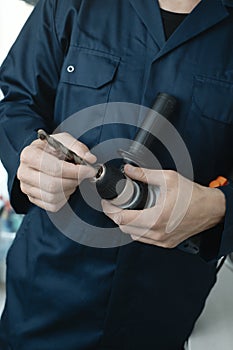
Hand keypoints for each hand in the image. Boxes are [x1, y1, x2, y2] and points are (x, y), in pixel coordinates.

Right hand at [17, 132, 95, 211]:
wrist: (44, 156)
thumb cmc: (53, 149)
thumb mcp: (65, 141)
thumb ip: (78, 148)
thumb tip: (89, 159)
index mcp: (29, 154)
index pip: (54, 168)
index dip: (75, 171)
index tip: (89, 170)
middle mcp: (23, 172)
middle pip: (53, 185)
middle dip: (73, 181)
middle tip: (83, 175)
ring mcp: (26, 187)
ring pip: (54, 197)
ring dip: (70, 189)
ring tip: (74, 179)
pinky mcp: (32, 199)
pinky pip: (53, 205)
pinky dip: (64, 198)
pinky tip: (66, 187)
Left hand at [102, 164, 225, 248]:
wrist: (211, 209)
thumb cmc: (193, 196)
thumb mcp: (168, 179)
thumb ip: (145, 174)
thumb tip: (128, 170)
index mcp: (156, 217)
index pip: (122, 219)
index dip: (110, 210)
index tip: (107, 202)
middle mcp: (157, 232)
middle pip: (124, 228)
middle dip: (115, 216)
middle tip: (113, 205)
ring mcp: (162, 240)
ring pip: (133, 235)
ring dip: (126, 224)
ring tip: (125, 211)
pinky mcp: (166, 243)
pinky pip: (144, 239)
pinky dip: (137, 230)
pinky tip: (139, 219)